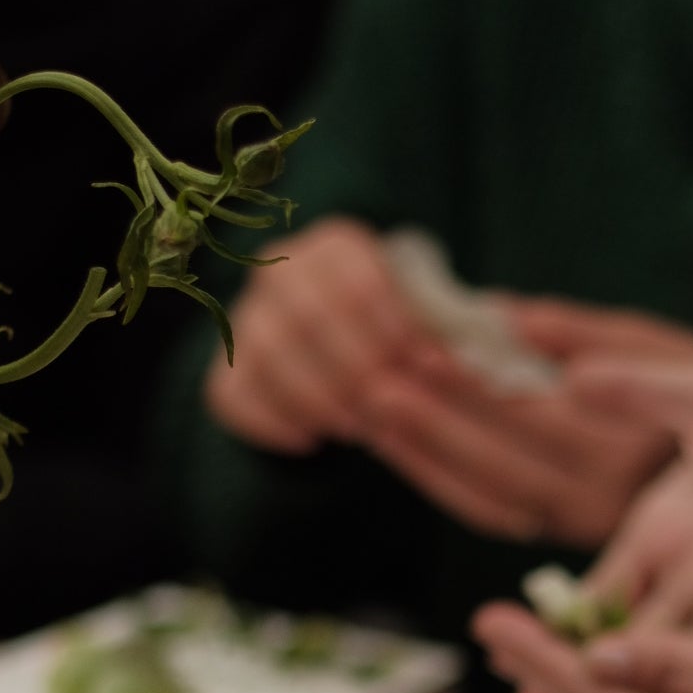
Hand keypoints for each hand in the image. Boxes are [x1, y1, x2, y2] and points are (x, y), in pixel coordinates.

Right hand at [203, 217, 428, 454]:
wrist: (355, 374)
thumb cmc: (404, 347)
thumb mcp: (432, 329)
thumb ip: (446, 331)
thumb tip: (466, 351)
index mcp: (334, 249)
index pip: (353, 273)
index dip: (390, 319)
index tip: (425, 362)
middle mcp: (281, 275)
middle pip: (306, 312)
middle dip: (353, 364)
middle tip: (388, 402)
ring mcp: (247, 325)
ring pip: (267, 353)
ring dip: (316, 396)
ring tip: (356, 427)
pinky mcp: (226, 375)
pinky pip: (233, 395)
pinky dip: (271, 422)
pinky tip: (310, 443)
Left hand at [364, 342, 672, 543]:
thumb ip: (602, 339)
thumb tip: (511, 319)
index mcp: (648, 457)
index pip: (548, 421)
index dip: (483, 389)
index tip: (429, 347)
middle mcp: (615, 507)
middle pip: (510, 463)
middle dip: (442, 416)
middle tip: (380, 369)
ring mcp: (590, 530)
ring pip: (494, 494)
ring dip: (428, 448)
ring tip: (374, 399)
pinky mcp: (571, 537)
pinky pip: (495, 514)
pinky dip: (440, 477)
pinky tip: (395, 440)